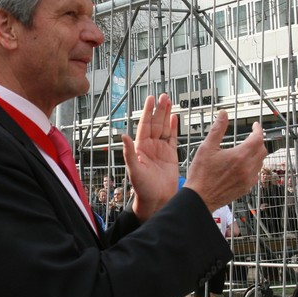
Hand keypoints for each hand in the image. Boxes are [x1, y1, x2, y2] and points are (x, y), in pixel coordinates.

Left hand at [122, 94, 179, 220]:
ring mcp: (161, 150)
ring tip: (169, 102)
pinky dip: (173, 127)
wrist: (156, 200)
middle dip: (159, 109)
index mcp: (141, 147)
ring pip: (164, 128)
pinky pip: (172, 138)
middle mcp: (150, 146)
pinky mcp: (171, 155)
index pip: (144, 125)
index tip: (150, 99)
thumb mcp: (134, 170)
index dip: (148, 112)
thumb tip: (123, 136)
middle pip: (155, 123)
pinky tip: (174, 117)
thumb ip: (129, 153)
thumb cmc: (142, 188)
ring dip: (166, 115)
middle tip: (164, 96)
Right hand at [182, 110, 266, 212]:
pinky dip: (253, 167)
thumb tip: (223, 114)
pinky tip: (242, 166)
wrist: (200, 198)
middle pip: (262, 150)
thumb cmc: (201, 175)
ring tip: (245, 150)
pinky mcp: (246, 188)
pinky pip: (256, 174)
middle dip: (258, 141)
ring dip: (256, 154)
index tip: (255, 126)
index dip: (258, 130)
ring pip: (260, 162)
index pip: (258, 138)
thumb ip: (217, 129)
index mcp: (239, 156)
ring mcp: (248, 179)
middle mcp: (247, 168)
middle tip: (251, 137)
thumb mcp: (206, 148)